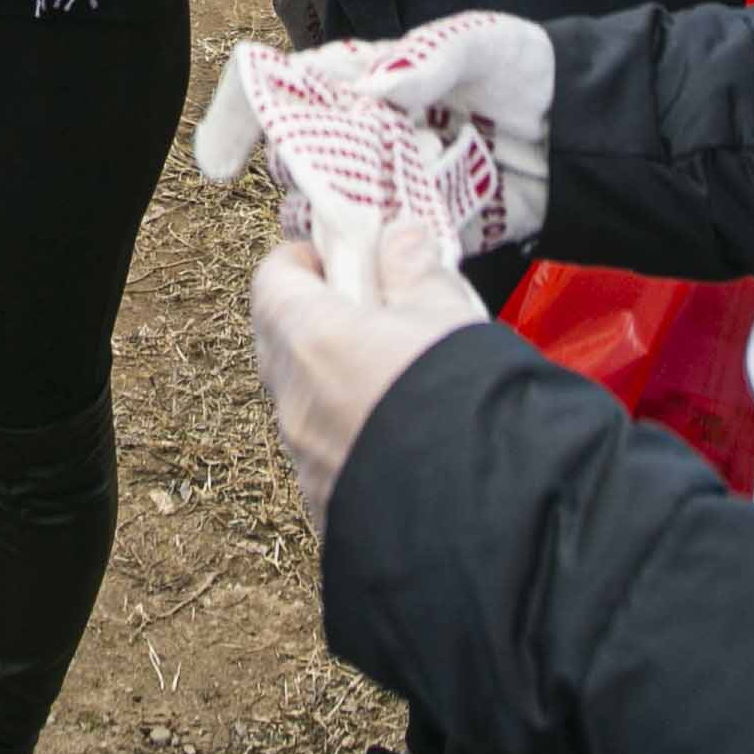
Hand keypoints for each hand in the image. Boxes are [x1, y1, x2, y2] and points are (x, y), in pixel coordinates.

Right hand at [193, 11, 555, 272]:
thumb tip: (374, 85)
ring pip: (334, 213)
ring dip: (331, 229)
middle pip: (302, 158)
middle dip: (298, 179)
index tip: (218, 163)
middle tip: (316, 192)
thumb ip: (428, 58)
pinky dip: (378, 265)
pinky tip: (383, 271)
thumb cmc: (520, 67)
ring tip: (348, 236)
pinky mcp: (423, 226)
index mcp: (364, 77)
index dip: (242, 117)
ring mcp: (392, 182)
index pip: (286, 87)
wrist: (579, 125)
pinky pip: (386, 253)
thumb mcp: (478, 41)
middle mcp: (366, 132)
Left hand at [251, 224, 486, 532]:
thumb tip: (399, 239)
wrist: (482, 513)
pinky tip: (399, 437)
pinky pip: (326, 455)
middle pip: (280, 342)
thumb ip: (415, 270)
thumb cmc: (461, 394)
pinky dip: (349, 435)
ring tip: (394, 377)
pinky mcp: (325, 505)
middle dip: (315, 320)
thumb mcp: (446, 314)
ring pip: (304, 403)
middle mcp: (293, 400)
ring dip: (334, 382)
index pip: (271, 280)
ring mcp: (305, 459)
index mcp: (310, 338)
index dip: (301, 261)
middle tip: (367, 311)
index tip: (336, 257)